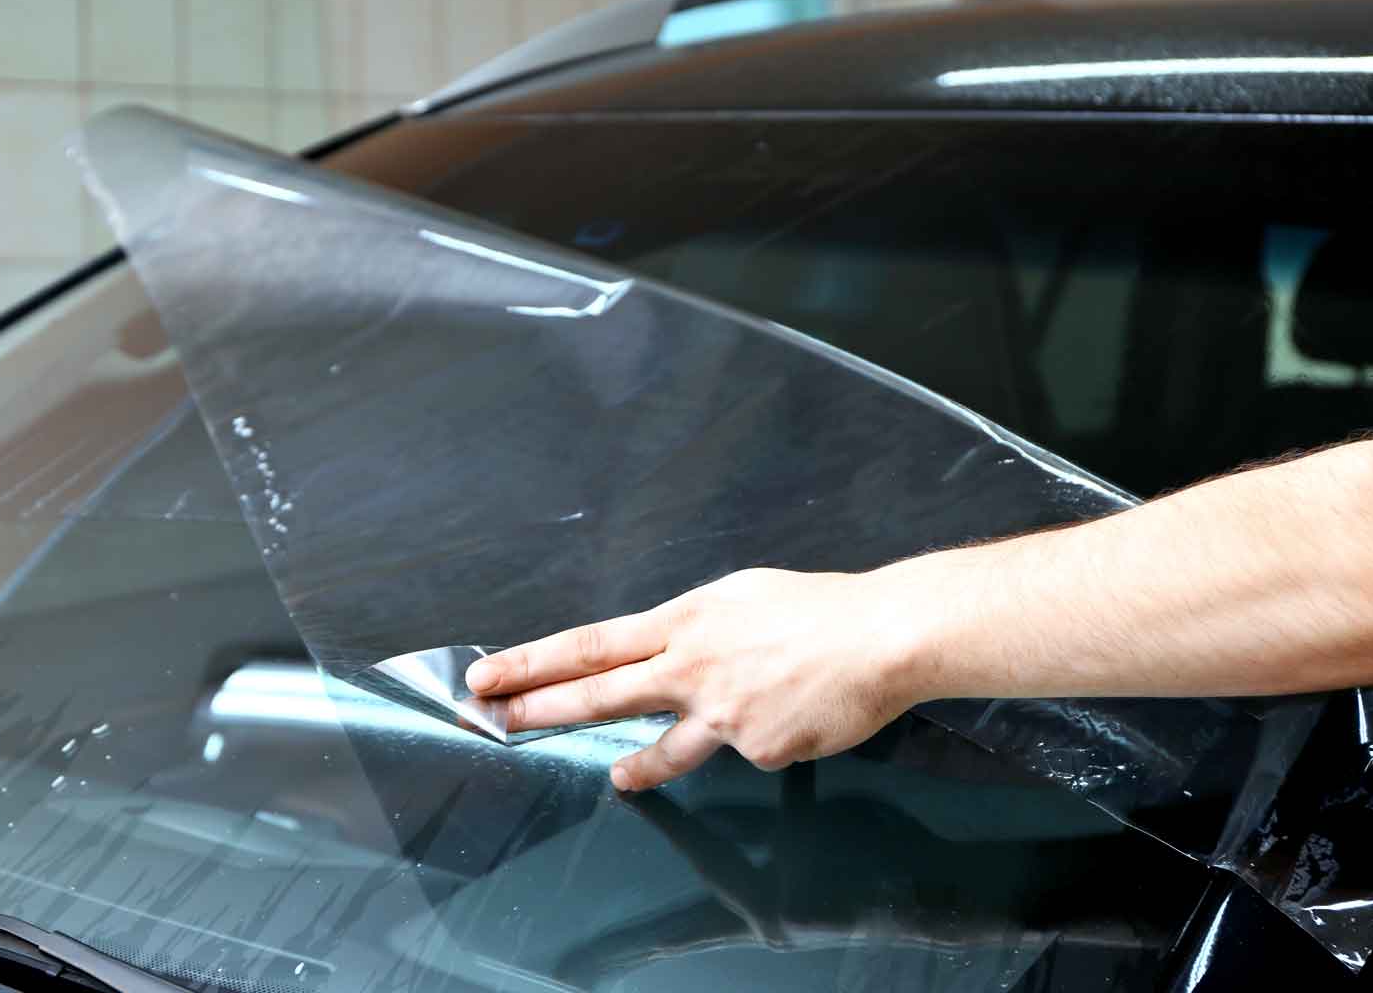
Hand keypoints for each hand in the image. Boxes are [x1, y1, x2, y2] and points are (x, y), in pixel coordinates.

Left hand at [465, 567, 928, 790]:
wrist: (883, 637)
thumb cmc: (819, 607)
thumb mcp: (743, 597)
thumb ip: (697, 629)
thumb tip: (673, 653)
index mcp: (685, 622)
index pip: (591, 644)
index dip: (534, 661)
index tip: (489, 673)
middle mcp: (691, 668)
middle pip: (600, 693)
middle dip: (541, 707)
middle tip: (495, 718)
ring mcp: (721, 715)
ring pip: (662, 748)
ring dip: (635, 766)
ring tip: (618, 776)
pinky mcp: (757, 750)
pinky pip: (748, 750)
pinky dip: (765, 734)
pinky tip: (798, 715)